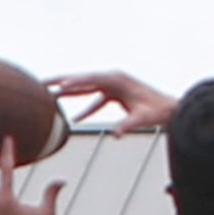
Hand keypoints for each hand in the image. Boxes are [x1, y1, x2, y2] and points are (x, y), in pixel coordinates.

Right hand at [48, 71, 176, 132]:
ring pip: (86, 88)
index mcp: (116, 80)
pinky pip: (96, 101)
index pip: (90, 79)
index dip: (73, 83)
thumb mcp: (142, 119)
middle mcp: (113, 79)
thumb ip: (127, 125)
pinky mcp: (116, 95)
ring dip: (69, 93)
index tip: (58, 86)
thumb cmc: (159, 111)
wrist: (171, 109)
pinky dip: (86, 108)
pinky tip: (75, 119)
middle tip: (42, 83)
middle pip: (83, 79)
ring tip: (50, 95)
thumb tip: (115, 135)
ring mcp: (113, 86)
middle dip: (62, 82)